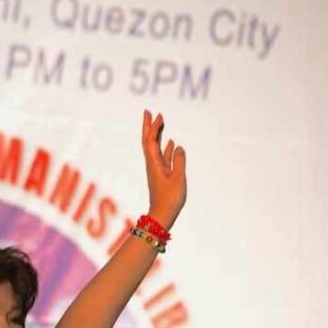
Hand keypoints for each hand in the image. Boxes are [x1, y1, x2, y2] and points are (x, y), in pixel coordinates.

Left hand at [141, 109, 186, 229]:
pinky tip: (170, 142)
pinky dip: (166, 148)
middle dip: (149, 126)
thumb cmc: (170, 199)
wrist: (162, 215)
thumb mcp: (177, 178)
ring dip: (157, 134)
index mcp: (153, 163)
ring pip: (156, 148)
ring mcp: (157, 169)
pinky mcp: (162, 175)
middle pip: (148, 141)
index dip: (153, 127)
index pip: (150, 141)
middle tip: (148, 112)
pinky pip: (163, 157)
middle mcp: (152, 164)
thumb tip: (178, 147)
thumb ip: (179, 161)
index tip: (158, 115)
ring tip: (160, 122)